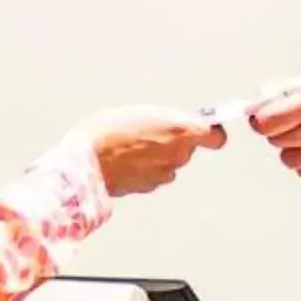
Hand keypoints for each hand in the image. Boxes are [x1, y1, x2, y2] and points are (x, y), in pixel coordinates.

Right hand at [75, 106, 226, 197]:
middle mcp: (178, 156)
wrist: (85, 162)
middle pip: (187, 149)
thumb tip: (175, 126)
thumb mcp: (142, 112)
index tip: (200, 126)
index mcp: (182, 131)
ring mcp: (164, 175)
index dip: (210, 132)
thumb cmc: (109, 128)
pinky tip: (123, 160)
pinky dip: (144, 169)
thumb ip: (166, 120)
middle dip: (173, 141)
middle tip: (149, 130)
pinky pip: (153, 175)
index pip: (216, 137)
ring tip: (130, 145)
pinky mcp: (148, 188)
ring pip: (169, 163)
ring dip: (157, 156)